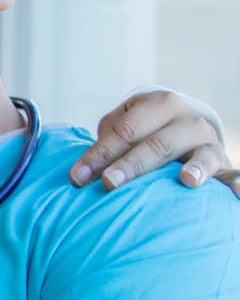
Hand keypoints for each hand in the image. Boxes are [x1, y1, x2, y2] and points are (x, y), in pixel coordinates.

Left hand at [73, 89, 235, 194]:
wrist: (185, 126)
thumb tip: (78, 172)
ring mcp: (207, 140)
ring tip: (186, 181)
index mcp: (158, 104)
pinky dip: (236, 183)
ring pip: (200, 155)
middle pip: (156, 144)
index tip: (76, 178)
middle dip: (131, 165)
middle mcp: (186, 119)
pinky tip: (235, 195)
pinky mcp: (223, 162)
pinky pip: (231, 172)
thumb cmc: (143, 130)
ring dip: (194, 168)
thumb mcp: (126, 125)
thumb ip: (107, 140)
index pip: (124, 131)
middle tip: (109, 183)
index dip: (98, 154)